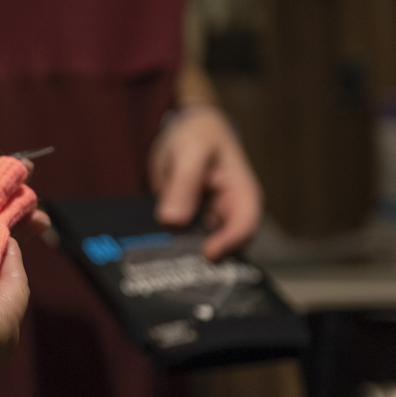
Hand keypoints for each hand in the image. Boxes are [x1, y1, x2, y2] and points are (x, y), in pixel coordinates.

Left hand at [150, 105, 262, 260]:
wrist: (187, 129)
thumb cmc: (198, 135)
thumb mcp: (191, 151)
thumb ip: (184, 184)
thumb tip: (173, 221)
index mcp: (242, 194)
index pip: (245, 226)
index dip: (229, 243)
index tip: (206, 254)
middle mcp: (229, 213)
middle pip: (225, 246)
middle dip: (202, 259)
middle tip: (176, 268)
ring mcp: (209, 220)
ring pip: (201, 247)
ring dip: (183, 256)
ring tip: (160, 264)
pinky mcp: (190, 223)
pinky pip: (183, 240)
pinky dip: (170, 247)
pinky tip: (150, 252)